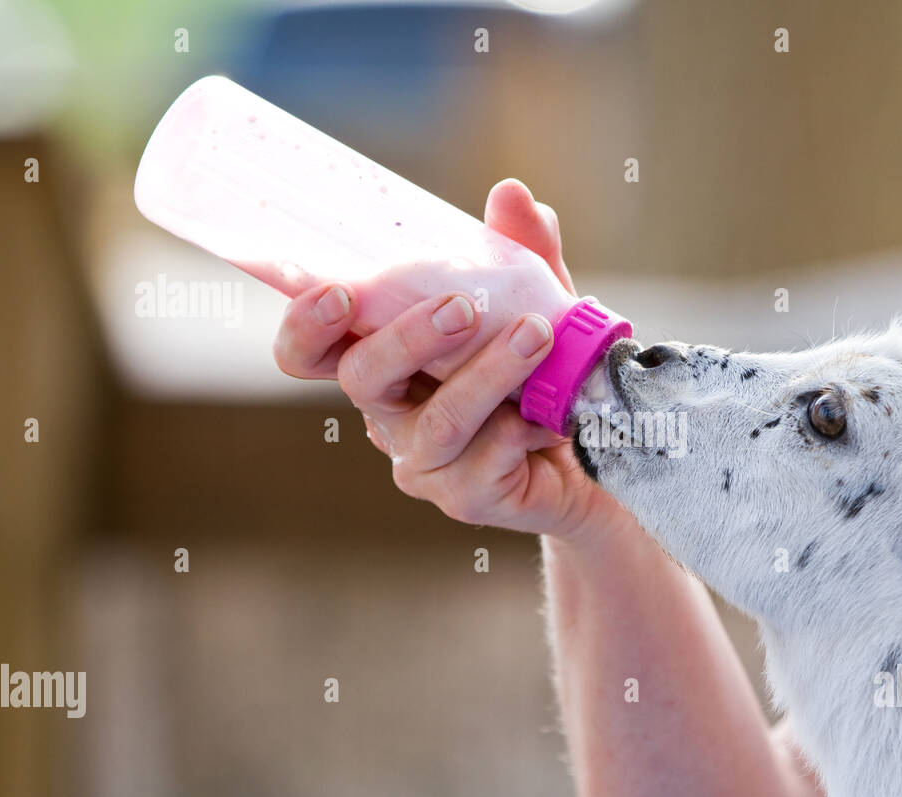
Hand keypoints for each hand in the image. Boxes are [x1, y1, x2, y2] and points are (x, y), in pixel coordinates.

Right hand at [272, 179, 627, 542]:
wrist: (596, 455)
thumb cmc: (545, 374)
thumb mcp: (537, 303)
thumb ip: (521, 253)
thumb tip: (510, 194)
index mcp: (384, 364)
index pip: (312, 351)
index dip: (305, 324)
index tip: (339, 291)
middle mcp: (390, 415)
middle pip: (363, 378)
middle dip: (408, 336)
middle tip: (460, 306)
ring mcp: (425, 462)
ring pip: (440, 418)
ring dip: (489, 371)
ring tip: (538, 334)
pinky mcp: (467, 498)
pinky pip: (489, 455)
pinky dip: (526, 423)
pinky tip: (552, 413)